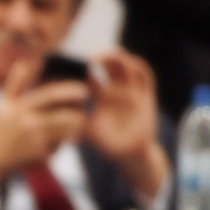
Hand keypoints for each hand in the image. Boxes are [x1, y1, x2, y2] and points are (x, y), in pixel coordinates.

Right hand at [0, 55, 90, 191]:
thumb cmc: (0, 128)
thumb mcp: (3, 103)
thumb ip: (17, 82)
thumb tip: (27, 61)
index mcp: (21, 107)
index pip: (50, 95)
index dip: (69, 90)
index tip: (84, 89)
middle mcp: (29, 123)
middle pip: (65, 116)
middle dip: (80, 113)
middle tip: (86, 111)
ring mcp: (36, 141)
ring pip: (67, 132)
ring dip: (77, 128)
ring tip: (79, 124)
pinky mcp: (41, 155)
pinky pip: (61, 145)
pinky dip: (64, 142)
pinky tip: (62, 140)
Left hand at [83, 49, 168, 199]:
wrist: (130, 153)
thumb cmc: (107, 144)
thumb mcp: (89, 132)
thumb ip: (78, 122)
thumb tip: (62, 115)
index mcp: (100, 97)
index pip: (91, 76)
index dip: (85, 69)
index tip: (77, 66)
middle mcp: (116, 90)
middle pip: (110, 65)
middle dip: (102, 57)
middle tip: (92, 57)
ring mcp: (132, 91)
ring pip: (127, 66)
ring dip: (119, 58)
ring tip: (109, 56)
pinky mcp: (146, 95)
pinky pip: (145, 77)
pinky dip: (139, 68)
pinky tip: (130, 64)